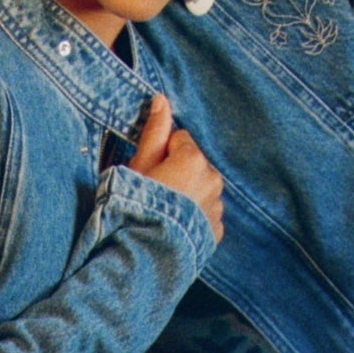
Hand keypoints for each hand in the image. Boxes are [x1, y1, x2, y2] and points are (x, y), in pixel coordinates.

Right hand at [129, 92, 222, 243]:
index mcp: (193, 159)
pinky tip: (175, 227)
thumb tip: (162, 99)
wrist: (144, 253)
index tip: (149, 173)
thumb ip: (154, 132)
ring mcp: (216, 207)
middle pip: (194, 164)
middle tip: (156, 195)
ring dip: (188, 195)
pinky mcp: (216, 230)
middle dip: (178, 174)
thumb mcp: (139, 166)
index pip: (180, 140)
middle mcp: (212, 179)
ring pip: (201, 189)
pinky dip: (194, 217)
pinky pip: (206, 214)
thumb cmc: (137, 206)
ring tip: (164, 214)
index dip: (161, 154)